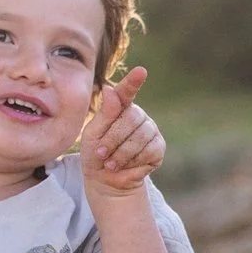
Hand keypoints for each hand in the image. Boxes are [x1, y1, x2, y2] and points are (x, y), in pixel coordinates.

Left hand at [81, 67, 164, 198]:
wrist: (106, 180)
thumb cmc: (96, 154)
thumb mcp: (93, 134)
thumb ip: (104, 114)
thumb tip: (110, 88)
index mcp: (120, 108)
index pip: (127, 92)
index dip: (133, 82)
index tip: (141, 71)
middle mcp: (137, 115)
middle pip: (131, 118)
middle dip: (113, 139)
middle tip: (101, 154)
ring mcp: (150, 130)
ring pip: (140, 136)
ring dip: (121, 153)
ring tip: (110, 163)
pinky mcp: (158, 147)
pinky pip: (149, 150)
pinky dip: (133, 161)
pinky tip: (126, 165)